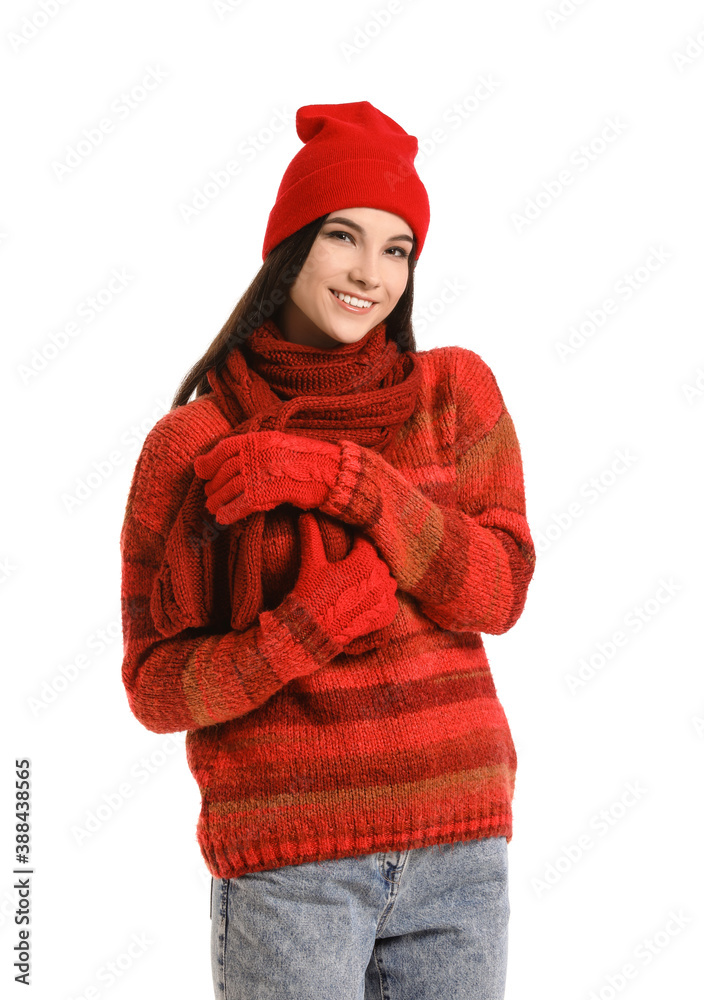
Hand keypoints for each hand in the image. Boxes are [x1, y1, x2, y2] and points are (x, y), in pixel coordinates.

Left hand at [193, 430, 342, 523]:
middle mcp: (258, 453)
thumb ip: (257, 450)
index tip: (200, 471)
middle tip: (208, 496)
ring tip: (212, 508)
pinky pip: (241, 504)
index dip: (210, 461)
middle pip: (226, 471)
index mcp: (261, 439)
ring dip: (218, 501)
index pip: (225, 448)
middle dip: (213, 485)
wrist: (333, 473)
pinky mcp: (269, 492)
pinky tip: (223, 519)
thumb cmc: (310, 462)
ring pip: (230, 489)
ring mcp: (263, 472)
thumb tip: (234, 459)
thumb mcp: (282, 446)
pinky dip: (229, 513)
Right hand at [289, 513, 397, 648]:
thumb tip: (305, 514)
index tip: (350, 542)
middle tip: (352, 565)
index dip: (357, 542)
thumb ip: (312, 536)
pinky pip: (392, 601)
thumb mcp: (312, 563)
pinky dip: (382, 599)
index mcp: (364, 561)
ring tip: (361, 582)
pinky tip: (368, 600)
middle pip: (378, 561)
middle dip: (367, 561)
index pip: (366, 542)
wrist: (314, 629)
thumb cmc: (312, 593)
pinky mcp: (386, 615)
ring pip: (388, 580)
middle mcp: (380, 577)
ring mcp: (385, 598)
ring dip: (377, 579)